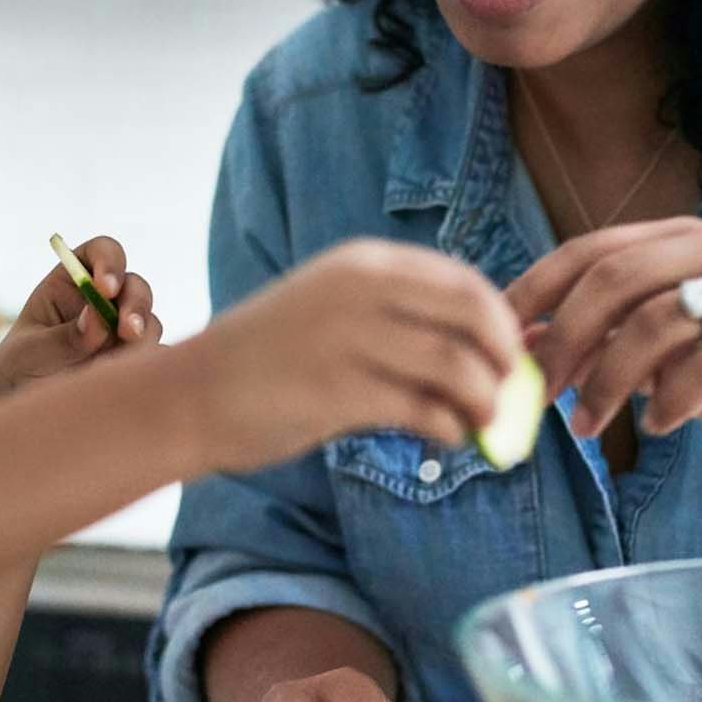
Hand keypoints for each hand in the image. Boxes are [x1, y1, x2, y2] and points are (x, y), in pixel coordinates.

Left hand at [0, 233, 160, 410]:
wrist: (23, 417)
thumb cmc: (16, 372)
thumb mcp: (29, 354)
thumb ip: (63, 337)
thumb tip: (98, 319)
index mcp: (71, 283)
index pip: (101, 253)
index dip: (109, 262)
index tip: (105, 288)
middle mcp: (102, 303)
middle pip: (135, 286)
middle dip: (135, 305)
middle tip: (126, 331)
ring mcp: (121, 333)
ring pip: (149, 323)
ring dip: (141, 338)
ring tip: (113, 366)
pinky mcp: (132, 362)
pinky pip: (153, 359)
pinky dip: (146, 367)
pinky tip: (122, 383)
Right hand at [182, 239, 524, 472]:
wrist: (192, 394)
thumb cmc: (269, 358)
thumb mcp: (331, 310)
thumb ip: (396, 317)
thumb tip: (480, 348)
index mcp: (363, 264)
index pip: (464, 280)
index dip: (501, 321)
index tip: (510, 356)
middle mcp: (360, 290)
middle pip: (473, 314)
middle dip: (504, 357)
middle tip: (509, 392)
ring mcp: (349, 339)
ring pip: (456, 366)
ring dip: (485, 402)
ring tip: (482, 425)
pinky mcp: (338, 392)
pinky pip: (423, 410)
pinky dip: (450, 428)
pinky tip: (447, 438)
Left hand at [507, 216, 701, 454]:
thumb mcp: (664, 352)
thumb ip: (605, 339)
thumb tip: (523, 346)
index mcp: (685, 238)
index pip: (593, 250)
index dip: (538, 289)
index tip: (499, 334)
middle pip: (615, 281)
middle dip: (564, 340)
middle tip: (536, 391)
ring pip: (652, 327)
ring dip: (606, 384)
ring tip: (587, 425)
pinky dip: (667, 403)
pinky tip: (655, 425)